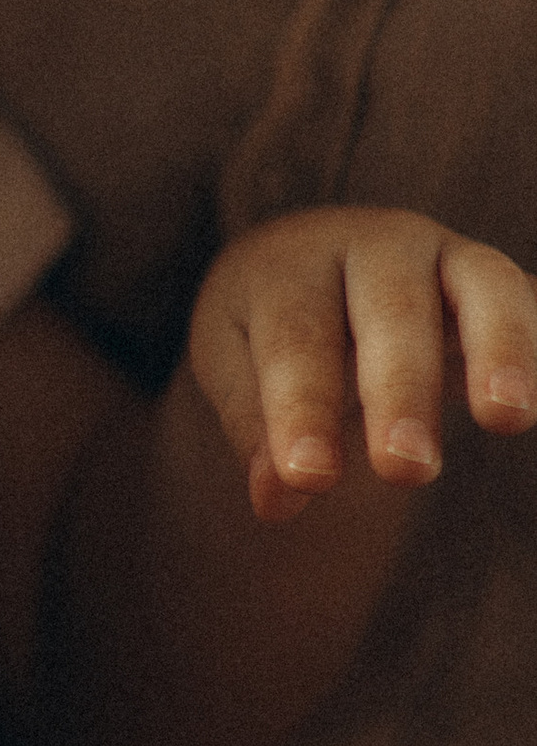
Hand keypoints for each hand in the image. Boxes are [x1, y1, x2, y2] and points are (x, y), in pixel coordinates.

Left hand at [189, 207, 536, 518]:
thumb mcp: (237, 370)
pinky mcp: (502, 282)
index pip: (296, 338)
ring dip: (500, 350)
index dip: (302, 408)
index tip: (310, 477)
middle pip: (392, 310)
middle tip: (405, 469)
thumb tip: (276, 499)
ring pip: (484, 285)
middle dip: (401, 390)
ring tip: (505, 418)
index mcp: (291, 265)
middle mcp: (374, 246)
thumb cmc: (266, 332)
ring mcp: (448, 255)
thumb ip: (255, 428)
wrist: (315, 266)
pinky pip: (532, 300)